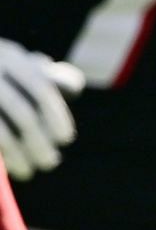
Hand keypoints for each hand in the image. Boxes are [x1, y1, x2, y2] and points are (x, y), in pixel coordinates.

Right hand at [0, 38, 84, 180]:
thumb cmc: (0, 72)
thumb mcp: (19, 66)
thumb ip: (48, 75)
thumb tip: (74, 83)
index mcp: (10, 57)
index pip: (41, 89)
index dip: (56, 116)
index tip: (65, 139)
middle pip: (23, 114)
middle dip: (39, 142)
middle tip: (50, 163)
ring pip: (2, 133)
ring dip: (17, 155)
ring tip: (28, 172)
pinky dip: (1, 156)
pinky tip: (5, 169)